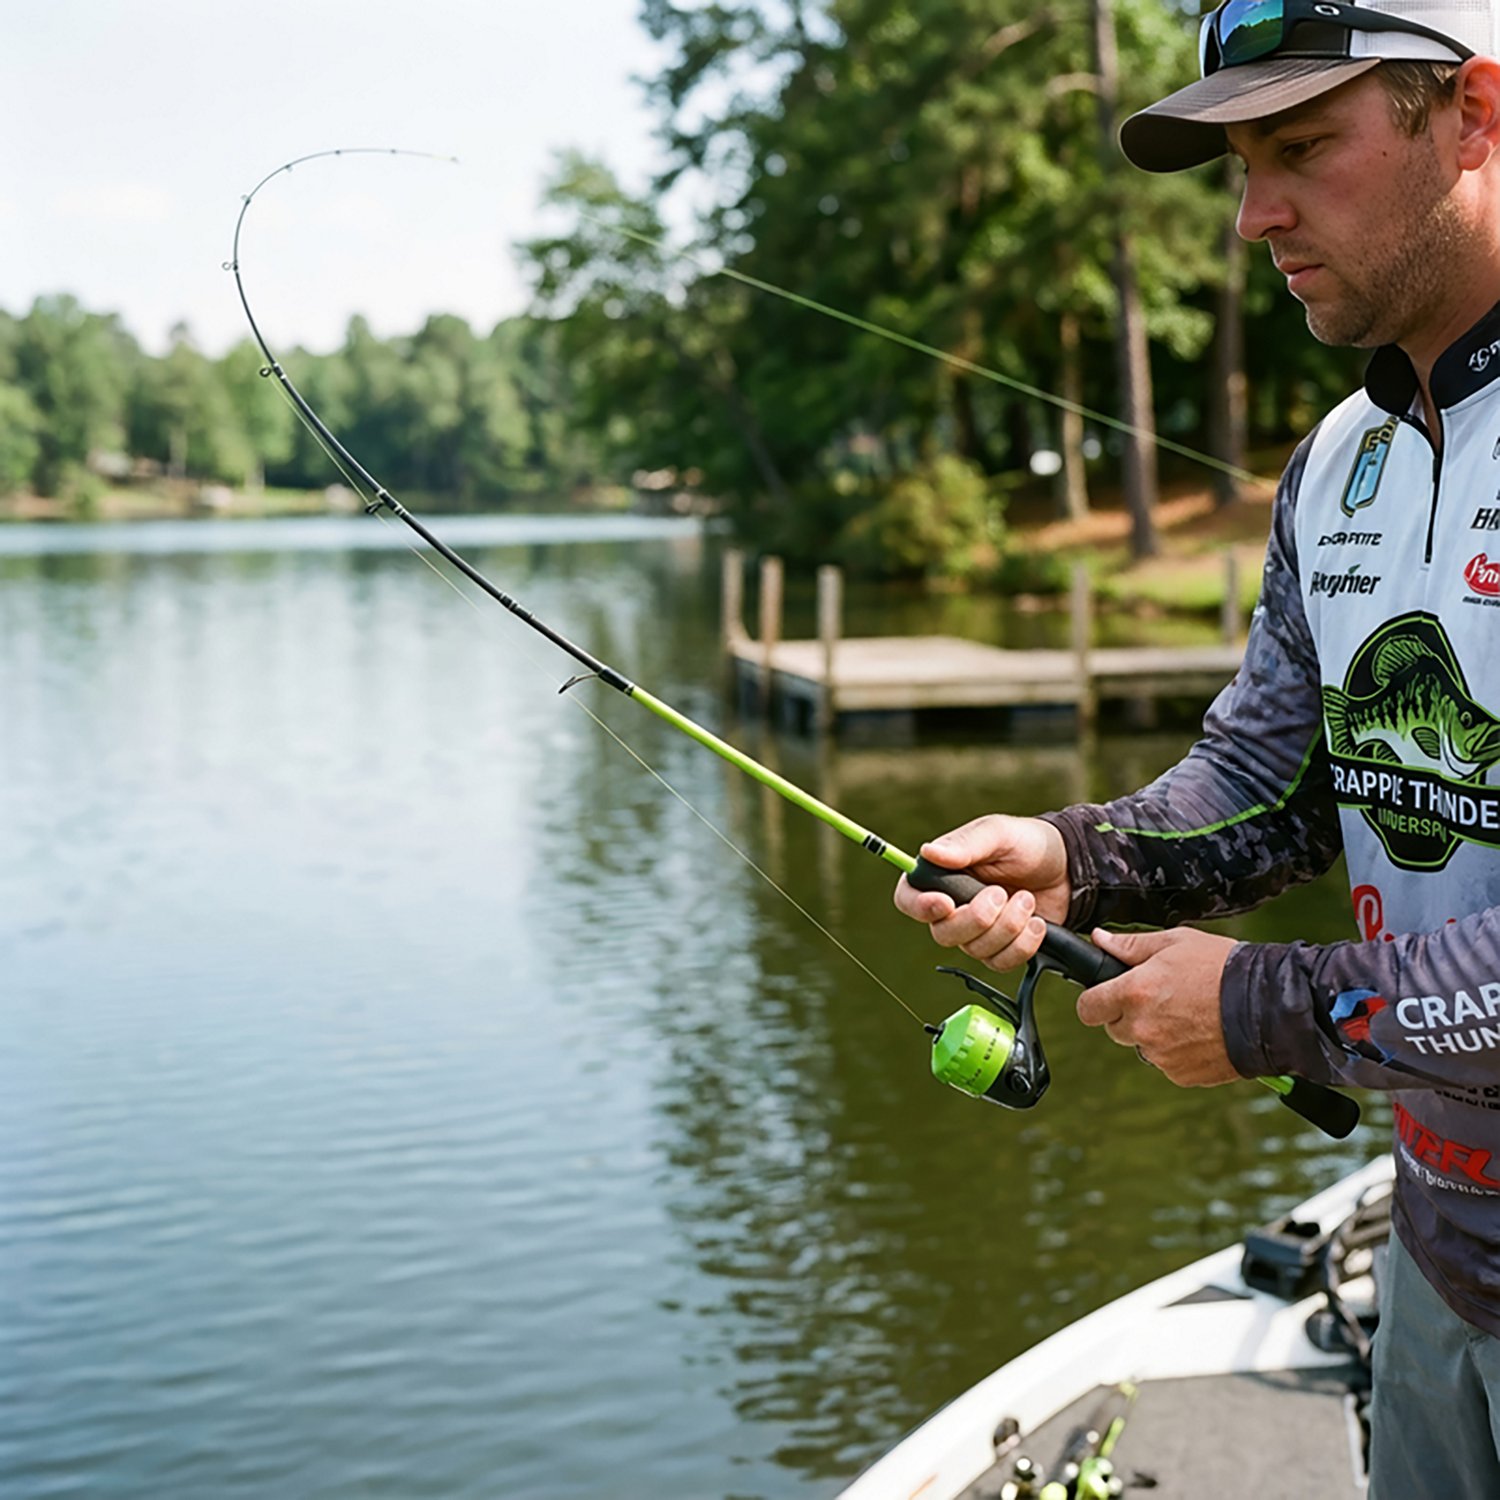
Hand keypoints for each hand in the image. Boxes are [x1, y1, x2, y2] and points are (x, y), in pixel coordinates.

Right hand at [893, 814, 1071, 972]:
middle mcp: (953, 907)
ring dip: (1007, 927)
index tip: (946, 904)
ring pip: (975, 949)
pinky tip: (1036, 923)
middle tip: (1002, 893)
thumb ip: (965, 844)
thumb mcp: (998, 833)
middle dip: (976, 918)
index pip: (908, 899)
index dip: (919, 907)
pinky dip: (1022, 945)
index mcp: (941, 875)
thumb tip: (928, 852)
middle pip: (942, 933)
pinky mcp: (1002, 948)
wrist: (1068, 867)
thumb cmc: (1027, 843)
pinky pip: (1000, 963)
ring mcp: (977, 931)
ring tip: (1026, 899)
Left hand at [1076, 927, 1238, 1085]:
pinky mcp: (1182, 1075)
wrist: (1270, 1007)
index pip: (1087, 1008)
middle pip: (1114, 1028)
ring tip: (1189, 1013)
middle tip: (1161, 998)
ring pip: (1142, 1046)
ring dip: (1155, 1034)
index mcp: (1134, 992)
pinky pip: (1167, 1063)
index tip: (1105, 995)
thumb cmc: (1225, 969)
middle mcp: (1142, 1028)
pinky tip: (1201, 1032)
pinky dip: (1178, 1052)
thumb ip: (1131, 945)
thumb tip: (1099, 940)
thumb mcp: (1176, 942)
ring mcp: (1161, 1055)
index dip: (1095, 1000)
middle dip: (1129, 1014)